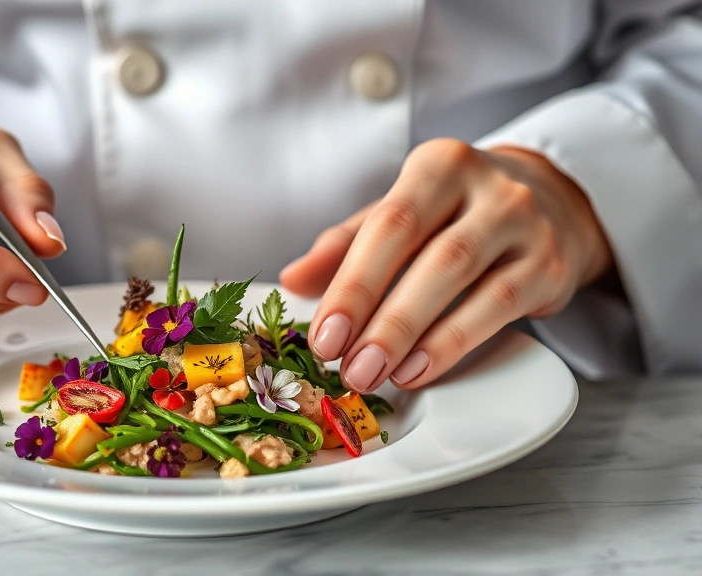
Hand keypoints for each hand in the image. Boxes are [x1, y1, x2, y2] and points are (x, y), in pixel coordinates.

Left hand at [280, 138, 612, 391]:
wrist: (555, 201)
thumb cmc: (459, 213)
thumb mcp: (403, 213)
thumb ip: (347, 245)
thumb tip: (294, 279)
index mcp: (438, 166)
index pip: (388, 225)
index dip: (353, 284)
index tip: (325, 334)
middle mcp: (487, 186)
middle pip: (426, 253)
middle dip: (380, 317)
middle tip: (347, 366)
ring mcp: (525, 223)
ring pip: (463, 280)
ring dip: (412, 335)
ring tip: (376, 374)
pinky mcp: (550, 266)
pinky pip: (500, 306)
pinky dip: (455, 341)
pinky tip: (420, 368)